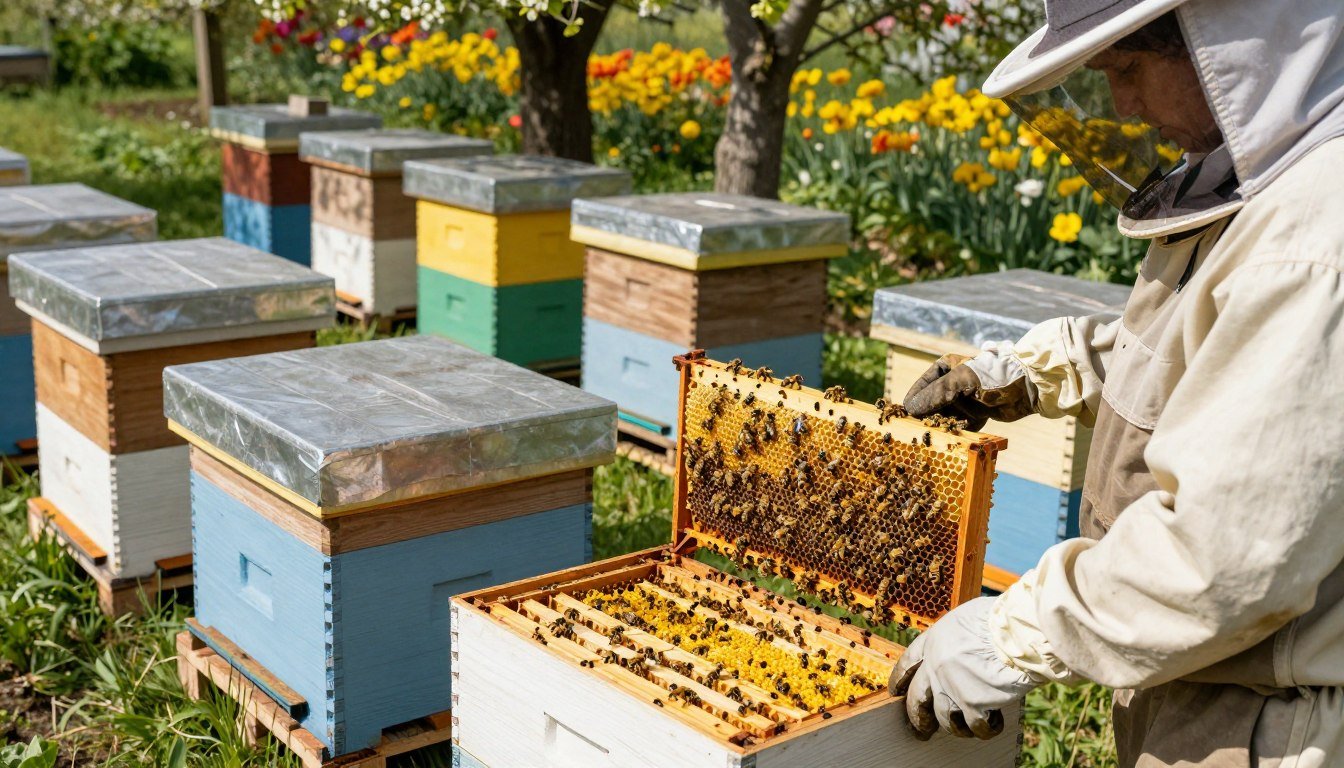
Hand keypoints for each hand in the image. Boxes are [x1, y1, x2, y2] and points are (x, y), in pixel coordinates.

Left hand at [889, 597, 1037, 739]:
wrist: (1016, 632)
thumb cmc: (999, 620)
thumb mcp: (964, 618)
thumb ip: (953, 638)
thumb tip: (958, 646)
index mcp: (932, 641)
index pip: (907, 663)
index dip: (900, 679)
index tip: (897, 691)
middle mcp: (935, 666)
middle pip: (917, 699)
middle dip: (918, 716)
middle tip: (922, 729)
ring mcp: (951, 687)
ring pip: (944, 718)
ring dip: (956, 726)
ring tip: (967, 727)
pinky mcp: (972, 704)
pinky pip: (974, 727)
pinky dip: (985, 728)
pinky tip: (993, 723)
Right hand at [903, 353, 1034, 430]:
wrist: (1026, 387)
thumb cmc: (991, 376)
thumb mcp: (959, 381)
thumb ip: (934, 395)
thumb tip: (909, 409)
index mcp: (946, 369)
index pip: (922, 386)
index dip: (913, 401)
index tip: (903, 415)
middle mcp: (952, 385)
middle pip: (931, 404)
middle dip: (926, 417)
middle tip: (916, 431)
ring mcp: (964, 401)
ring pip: (944, 417)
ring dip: (940, 427)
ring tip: (933, 436)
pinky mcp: (974, 416)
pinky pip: (958, 427)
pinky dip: (955, 434)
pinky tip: (951, 439)